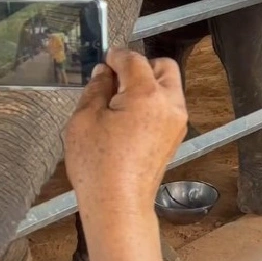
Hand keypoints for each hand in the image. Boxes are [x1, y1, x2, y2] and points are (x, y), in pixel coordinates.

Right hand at [65, 50, 187, 215]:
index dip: (117, 56)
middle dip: (141, 66)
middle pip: (163, 67)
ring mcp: (177, 121)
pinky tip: (128, 117)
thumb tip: (103, 73)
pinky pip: (168, 107)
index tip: (105, 57)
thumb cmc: (98, 165)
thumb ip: (96, 89)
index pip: (135, 60)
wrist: (118, 205)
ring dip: (148, 84)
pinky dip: (152, 103)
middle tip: (115, 78)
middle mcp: (170, 104)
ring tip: (119, 101)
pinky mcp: (175, 136)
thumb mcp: (84, 120)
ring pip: (169, 86)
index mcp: (148, 95)